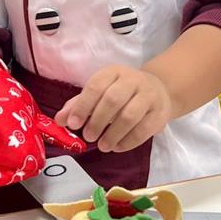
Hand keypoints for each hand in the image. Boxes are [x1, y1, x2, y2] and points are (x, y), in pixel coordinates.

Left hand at [55, 65, 172, 153]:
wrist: (159, 90)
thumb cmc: (122, 93)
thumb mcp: (100, 93)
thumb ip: (79, 105)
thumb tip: (60, 120)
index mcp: (113, 72)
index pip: (96, 86)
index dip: (83, 106)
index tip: (73, 125)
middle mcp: (132, 80)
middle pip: (113, 99)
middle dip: (97, 121)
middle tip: (89, 137)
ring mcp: (149, 95)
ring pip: (130, 115)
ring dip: (113, 134)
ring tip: (103, 146)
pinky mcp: (160, 112)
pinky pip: (144, 129)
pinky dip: (128, 141)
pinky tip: (118, 147)